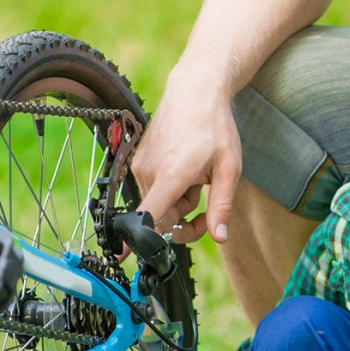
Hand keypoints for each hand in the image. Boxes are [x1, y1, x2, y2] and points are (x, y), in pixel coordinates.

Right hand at [133, 86, 242, 245]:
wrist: (195, 92)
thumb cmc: (215, 127)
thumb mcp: (229, 168)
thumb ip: (221, 205)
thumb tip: (219, 237)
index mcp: (171, 175)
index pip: (147, 215)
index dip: (135, 240)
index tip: (120, 258)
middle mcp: (149, 171)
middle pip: (159, 218)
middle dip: (183, 222)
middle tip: (206, 211)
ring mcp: (140, 165)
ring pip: (157, 204)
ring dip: (178, 203)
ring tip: (197, 179)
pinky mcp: (138, 161)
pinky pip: (152, 189)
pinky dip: (169, 189)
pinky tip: (184, 170)